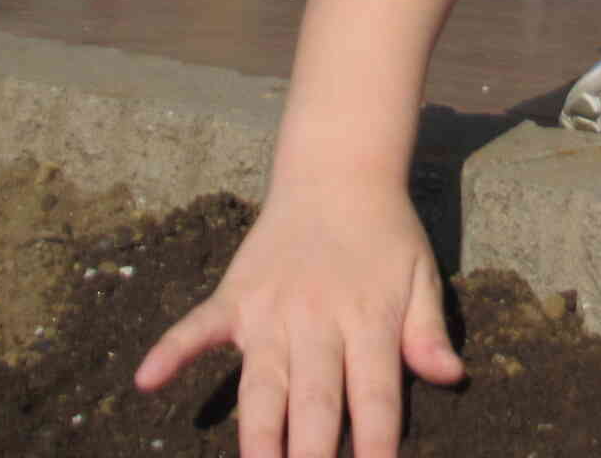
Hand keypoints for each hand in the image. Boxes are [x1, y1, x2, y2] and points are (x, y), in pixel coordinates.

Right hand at [134, 181, 464, 457]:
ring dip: (257, 436)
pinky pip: (198, 327)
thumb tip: (453, 377)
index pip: (375, 399)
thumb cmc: (386, 234)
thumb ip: (428, 331)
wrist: (339, 170)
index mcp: (369, 321)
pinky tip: (147, 381)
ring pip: (261, 386)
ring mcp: (271, 310)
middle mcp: (318, 322)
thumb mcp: (421, 276)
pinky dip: (172, 351)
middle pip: (315, 404)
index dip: (375, 447)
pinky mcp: (234, 296)